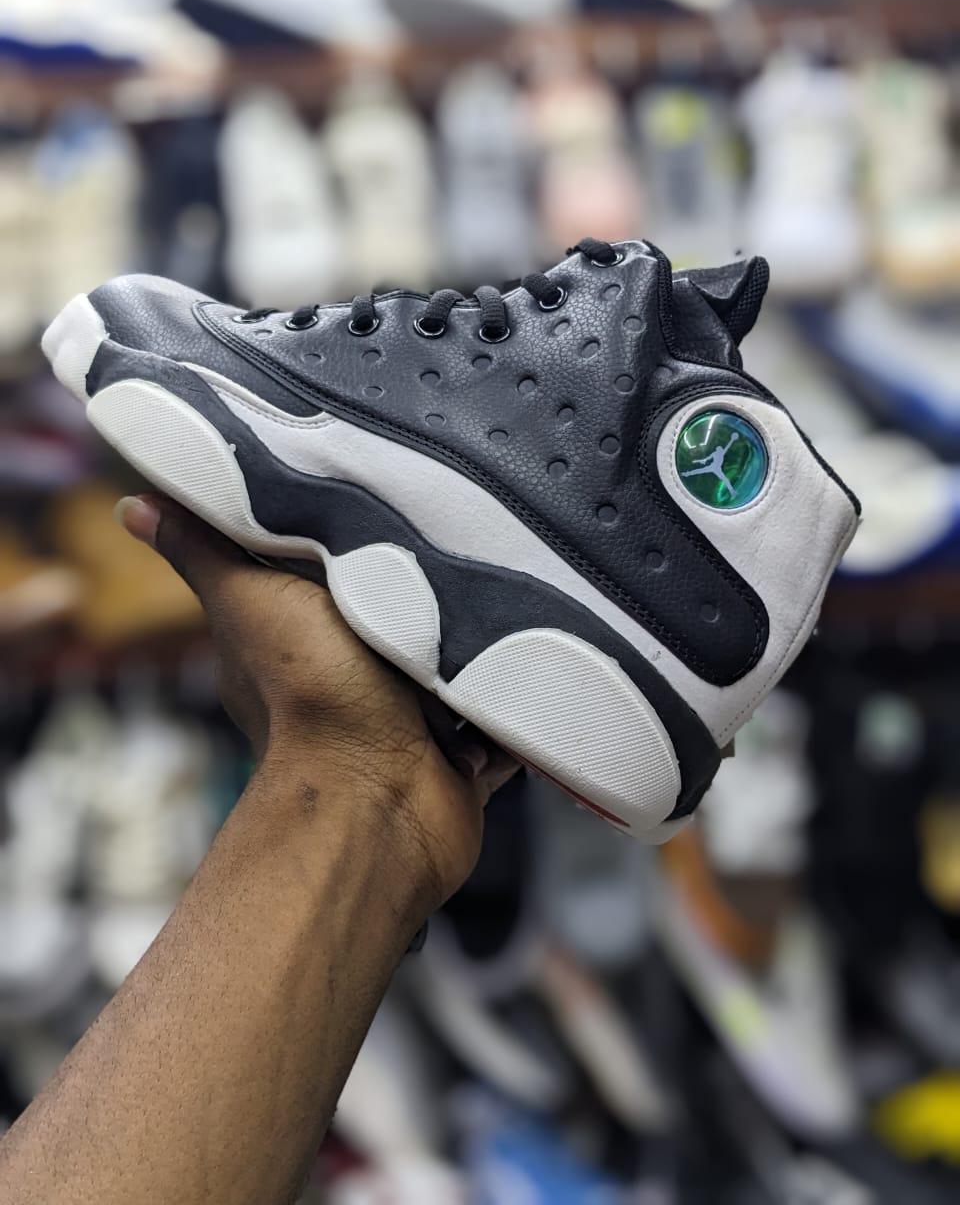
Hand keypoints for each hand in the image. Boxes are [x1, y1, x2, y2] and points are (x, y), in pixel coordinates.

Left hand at [116, 495, 518, 910]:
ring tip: (504, 584)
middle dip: (430, 583)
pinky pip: (504, 706)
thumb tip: (133, 506)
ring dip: (482, 632)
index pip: (327, 572)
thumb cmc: (310, 697)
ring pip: (460, 656)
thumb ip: (203, 549)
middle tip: (457, 540)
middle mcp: (355, 679)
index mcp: (300, 638)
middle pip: (402, 611)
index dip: (349, 541)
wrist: (380, 795)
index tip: (382, 499)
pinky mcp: (465, 747)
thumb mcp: (248, 597)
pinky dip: (517, 688)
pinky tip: (534, 644)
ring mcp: (412, 718)